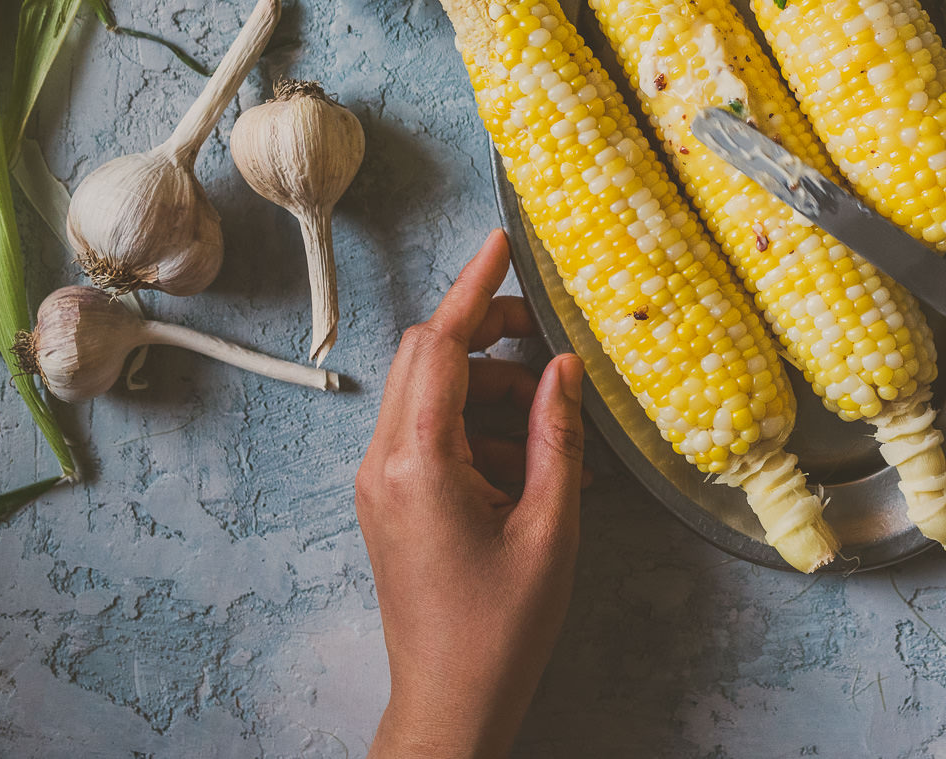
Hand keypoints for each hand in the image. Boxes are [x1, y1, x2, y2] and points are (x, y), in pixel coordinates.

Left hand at [356, 230, 585, 758]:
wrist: (450, 702)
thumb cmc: (501, 627)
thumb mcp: (550, 525)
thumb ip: (557, 434)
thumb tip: (563, 366)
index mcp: (419, 462)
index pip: (442, 345)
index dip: (475, 288)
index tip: (500, 244)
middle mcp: (385, 462)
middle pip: (428, 357)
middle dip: (489, 335)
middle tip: (550, 341)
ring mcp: (382, 483)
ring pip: (431, 393)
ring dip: (492, 388)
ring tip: (556, 426)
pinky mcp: (392, 502)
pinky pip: (431, 433)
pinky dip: (479, 426)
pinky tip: (533, 459)